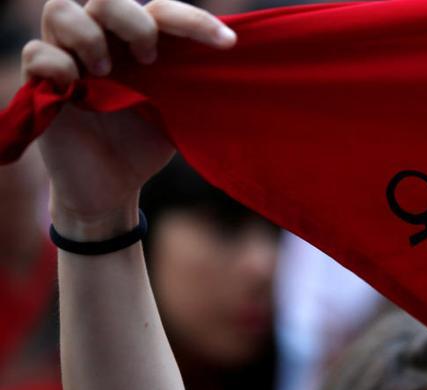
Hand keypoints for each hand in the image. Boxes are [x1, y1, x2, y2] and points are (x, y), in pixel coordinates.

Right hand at [22, 0, 236, 240]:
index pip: (162, 11)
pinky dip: (57, 65)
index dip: (194, 20)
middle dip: (133, 21)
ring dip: (89, 36)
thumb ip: (196, 84)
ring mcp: (69, 58)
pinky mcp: (41, 84)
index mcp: (139, 42)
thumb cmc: (146, 141)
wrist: (113, 185)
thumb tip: (240, 68)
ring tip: (106, 72)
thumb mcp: (180, 112)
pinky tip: (75, 90)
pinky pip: (36, 53)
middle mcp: (103, 41)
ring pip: (60, 9)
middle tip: (150, 58)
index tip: (228, 44)